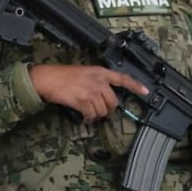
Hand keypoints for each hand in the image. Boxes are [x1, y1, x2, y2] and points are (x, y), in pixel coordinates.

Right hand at [29, 64, 147, 123]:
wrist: (45, 78)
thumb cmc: (59, 75)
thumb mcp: (81, 71)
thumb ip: (94, 80)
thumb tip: (101, 94)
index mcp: (99, 72)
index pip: (122, 78)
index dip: (135, 86)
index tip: (145, 91)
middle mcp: (98, 81)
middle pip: (113, 101)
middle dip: (108, 110)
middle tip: (100, 112)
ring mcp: (91, 91)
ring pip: (103, 110)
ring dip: (96, 115)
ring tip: (88, 115)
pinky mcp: (83, 101)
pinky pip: (92, 115)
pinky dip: (88, 119)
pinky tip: (84, 118)